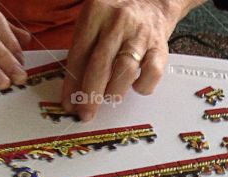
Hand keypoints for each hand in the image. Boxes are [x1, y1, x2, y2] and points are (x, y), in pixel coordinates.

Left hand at [62, 0, 201, 120]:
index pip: (79, 53)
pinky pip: (151, 74)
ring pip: (124, 71)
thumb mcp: (94, 21)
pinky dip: (142, 86)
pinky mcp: (159, 48)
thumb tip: (73, 89)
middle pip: (100, 64)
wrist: (152, 1)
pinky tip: (135, 87)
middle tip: (85, 113)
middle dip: (90, 94)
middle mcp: (118, 22)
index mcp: (96, 12)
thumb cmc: (118, 16)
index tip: (68, 103)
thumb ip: (82, 50)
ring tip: (108, 98)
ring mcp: (140, 35)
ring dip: (114, 91)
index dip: (72, 82)